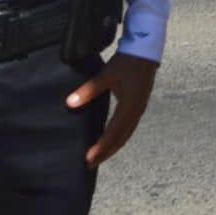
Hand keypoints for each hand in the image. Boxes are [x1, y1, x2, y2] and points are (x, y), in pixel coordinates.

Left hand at [67, 52, 159, 166]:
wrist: (146, 50)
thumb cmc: (126, 62)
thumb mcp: (106, 75)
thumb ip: (88, 90)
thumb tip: (69, 103)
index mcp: (129, 106)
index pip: (113, 132)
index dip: (101, 147)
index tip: (88, 159)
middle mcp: (136, 111)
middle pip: (121, 138)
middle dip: (106, 152)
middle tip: (91, 164)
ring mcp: (139, 109)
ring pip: (126, 134)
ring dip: (113, 146)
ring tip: (100, 156)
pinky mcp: (139, 105)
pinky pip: (129, 127)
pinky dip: (119, 137)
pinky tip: (111, 139)